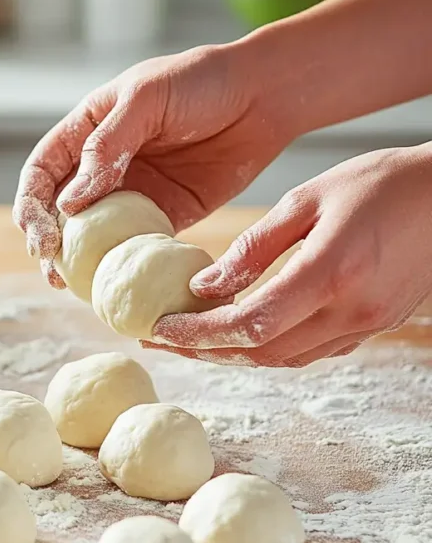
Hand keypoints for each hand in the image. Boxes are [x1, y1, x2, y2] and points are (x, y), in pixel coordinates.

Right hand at [12, 43, 295, 286]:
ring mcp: (132, 194)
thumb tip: (70, 203)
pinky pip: (137, 246)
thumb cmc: (200, 81)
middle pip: (58, 211)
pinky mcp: (165, 215)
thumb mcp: (146, 100)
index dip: (32, 205)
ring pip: (93, 235)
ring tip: (75, 288)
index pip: (42, 173)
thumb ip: (107, 147)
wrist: (263, 95)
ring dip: (80, 263)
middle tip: (53, 270)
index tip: (42, 236)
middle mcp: (100, 167)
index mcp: (84, 132)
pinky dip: (125, 265)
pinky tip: (121, 283)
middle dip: (49, 242)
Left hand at [146, 144, 431, 366]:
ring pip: (284, 359)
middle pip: (261, 352)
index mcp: (329, 274)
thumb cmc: (383, 183)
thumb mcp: (307, 199)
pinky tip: (241, 333)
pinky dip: (269, 348)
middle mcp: (349, 311)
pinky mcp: (373, 327)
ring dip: (234, 354)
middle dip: (205, 352)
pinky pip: (310, 351)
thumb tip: (203, 287)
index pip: (248, 324)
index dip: (198, 334)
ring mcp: (366, 325)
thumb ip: (254, 247)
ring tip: (190, 340)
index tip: (159, 330)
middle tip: (161, 341)